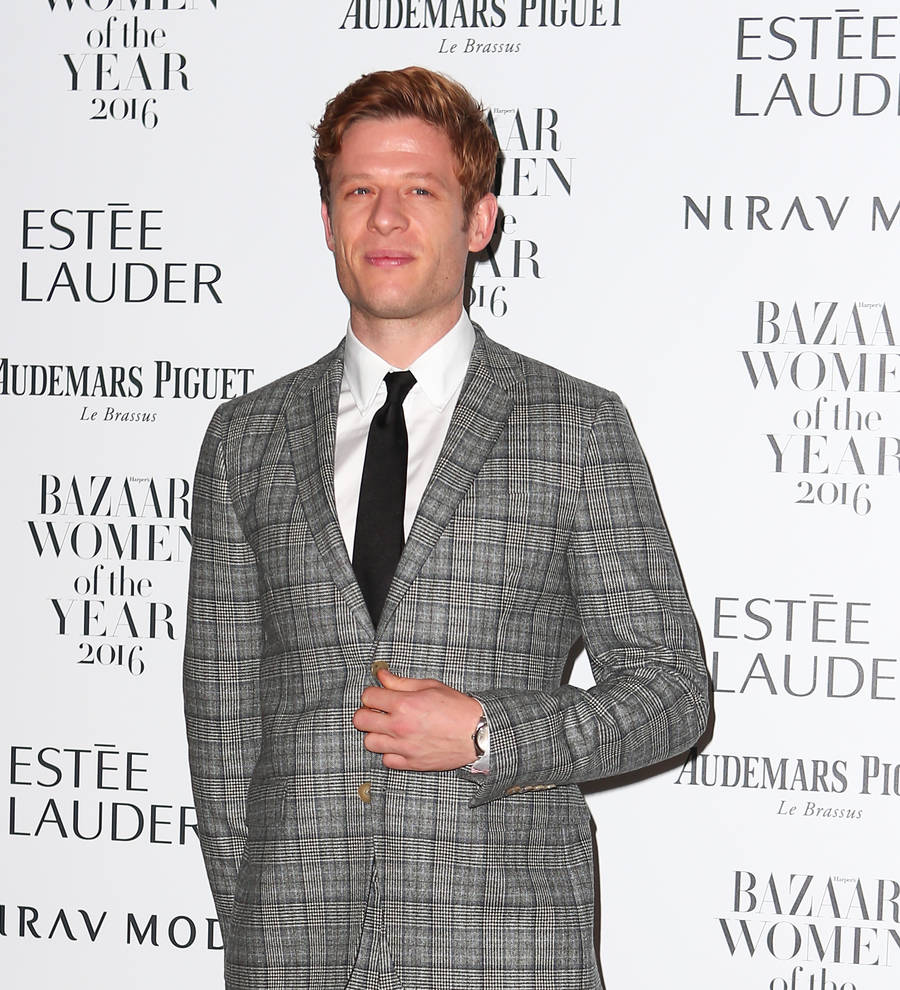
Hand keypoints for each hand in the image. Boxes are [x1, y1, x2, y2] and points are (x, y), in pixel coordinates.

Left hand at [352, 668, 482, 770]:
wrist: (477, 734)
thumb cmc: (456, 708)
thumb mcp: (430, 686)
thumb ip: (401, 682)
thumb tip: (381, 675)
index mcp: (404, 704)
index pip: (368, 697)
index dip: (372, 694)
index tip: (378, 695)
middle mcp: (399, 727)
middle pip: (360, 720)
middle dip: (366, 713)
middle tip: (378, 712)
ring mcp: (404, 747)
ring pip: (370, 742)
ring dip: (376, 733)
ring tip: (389, 729)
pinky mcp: (411, 763)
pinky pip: (386, 760)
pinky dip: (389, 752)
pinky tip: (400, 744)